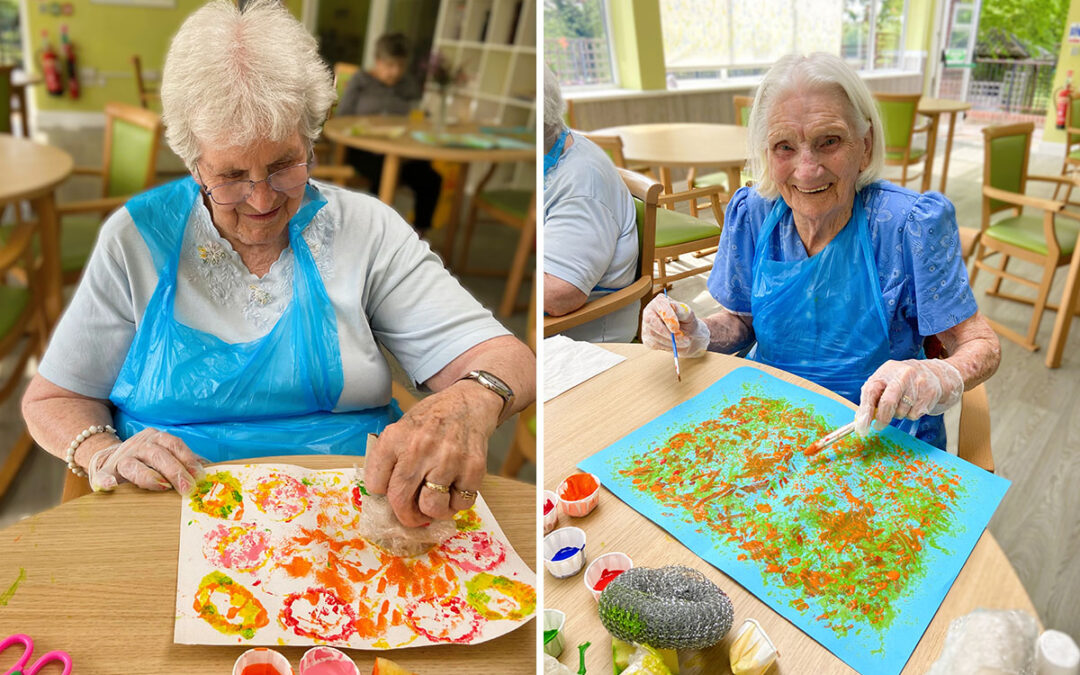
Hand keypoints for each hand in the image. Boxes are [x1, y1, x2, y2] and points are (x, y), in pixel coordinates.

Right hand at [87, 428, 205, 493]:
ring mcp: (120, 459)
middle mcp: (138, 445)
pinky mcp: (104, 473)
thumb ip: (186, 464)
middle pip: (158, 454)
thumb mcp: (168, 457)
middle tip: (187, 488)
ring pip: (133, 464)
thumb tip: (211, 474)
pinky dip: (105, 481)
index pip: (174, 444)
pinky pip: (102, 476)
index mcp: (157, 439)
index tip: (199, 475)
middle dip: (174, 471)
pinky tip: (111, 486)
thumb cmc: (149, 463)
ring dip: (149, 476)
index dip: (188, 459)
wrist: (113, 461)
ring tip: (162, 486)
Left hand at [366, 381, 497, 526]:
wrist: (469, 404)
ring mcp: (448, 458)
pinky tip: (455, 488)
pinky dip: (457, 503)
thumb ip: (390, 459)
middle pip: (401, 500)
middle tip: (412, 515)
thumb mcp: (402, 428)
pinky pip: (460, 504)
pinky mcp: (473, 468)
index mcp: (396, 437)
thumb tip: (385, 498)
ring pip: (432, 507)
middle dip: (405, 515)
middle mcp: (419, 448)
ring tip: (437, 499)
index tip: (390, 492)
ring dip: (433, 511)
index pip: (375, 484)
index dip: (382, 493)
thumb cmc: (432, 420)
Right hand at [640, 294, 709, 357]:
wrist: (687, 335)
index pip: (660, 307)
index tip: (677, 327)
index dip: (668, 318)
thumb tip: (673, 306)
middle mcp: (649, 311)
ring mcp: (646, 325)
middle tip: (682, 340)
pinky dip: (667, 346)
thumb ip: (682, 310)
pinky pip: (654, 344)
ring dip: (671, 341)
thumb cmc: (687, 322)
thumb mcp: (688, 315)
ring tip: (684, 342)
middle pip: (650, 321)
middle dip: (667, 333)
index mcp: (660, 301)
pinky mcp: (646, 338)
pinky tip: (674, 344)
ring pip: (653, 335)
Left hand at [855, 359, 963, 434]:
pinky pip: (915, 415)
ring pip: (902, 412)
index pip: (871, 391)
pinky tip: (914, 405)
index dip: (865, 410)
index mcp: (886, 371)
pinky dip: (911, 415)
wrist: (932, 374)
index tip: (862, 427)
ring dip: (898, 415)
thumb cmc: (900, 381)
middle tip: (878, 426)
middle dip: (882, 418)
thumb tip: (861, 421)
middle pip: (888, 402)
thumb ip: (871, 398)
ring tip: (902, 405)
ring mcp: (918, 384)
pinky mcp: (930, 394)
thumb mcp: (884, 383)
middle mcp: (902, 375)